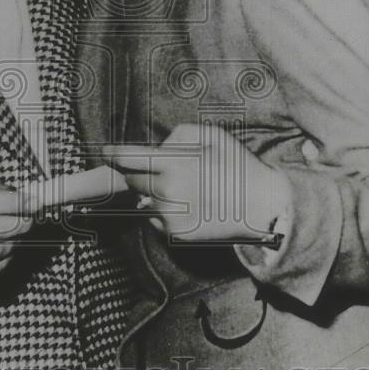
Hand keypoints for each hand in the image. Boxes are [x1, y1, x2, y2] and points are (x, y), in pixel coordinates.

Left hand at [104, 122, 287, 243]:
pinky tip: (187, 204)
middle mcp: (168, 191)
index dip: (113, 154)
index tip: (106, 152)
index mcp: (175, 164)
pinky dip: (162, 211)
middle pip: (132, 180)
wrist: (262, 206)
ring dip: (153, 192)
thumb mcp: (212, 135)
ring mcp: (171, 215)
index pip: (128, 159)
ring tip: (182, 187)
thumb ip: (179, 135)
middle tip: (158, 169)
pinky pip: (155, 218)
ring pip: (143, 200)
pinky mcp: (176, 234)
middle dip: (137, 173)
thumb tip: (156, 148)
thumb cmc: (237, 166)